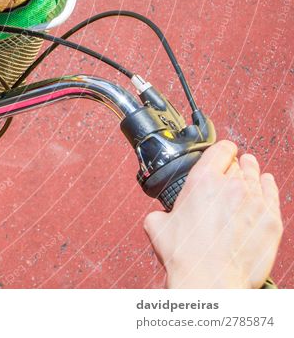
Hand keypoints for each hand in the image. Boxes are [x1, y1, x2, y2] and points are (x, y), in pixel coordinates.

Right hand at [144, 140, 282, 288]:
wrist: (210, 280)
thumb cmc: (185, 255)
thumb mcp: (157, 225)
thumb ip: (162, 211)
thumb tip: (162, 215)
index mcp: (202, 180)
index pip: (220, 149)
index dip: (221, 150)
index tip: (221, 155)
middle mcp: (231, 185)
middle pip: (239, 163)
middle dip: (234, 166)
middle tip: (231, 172)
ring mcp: (254, 202)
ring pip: (256, 176)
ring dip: (251, 173)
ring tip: (249, 173)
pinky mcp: (270, 220)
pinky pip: (272, 193)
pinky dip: (268, 186)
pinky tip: (265, 183)